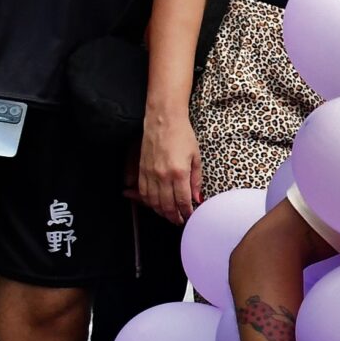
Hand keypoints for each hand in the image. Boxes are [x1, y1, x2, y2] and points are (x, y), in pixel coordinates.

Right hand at [138, 109, 203, 223]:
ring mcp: (150, 173)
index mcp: (179, 172)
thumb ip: (196, 179)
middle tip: (179, 221)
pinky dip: (149, 202)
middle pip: (167, 205)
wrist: (163, 120)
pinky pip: (143, 192)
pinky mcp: (142, 170)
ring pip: (153, 202)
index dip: (186, 211)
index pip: (182, 200)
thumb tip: (197, 198)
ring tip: (169, 215)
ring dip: (161, 212)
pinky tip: (155, 205)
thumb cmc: (182, 135)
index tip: (190, 216)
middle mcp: (162, 176)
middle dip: (174, 216)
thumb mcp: (196, 157)